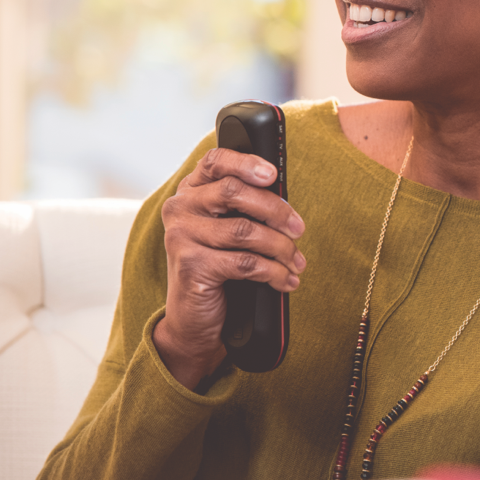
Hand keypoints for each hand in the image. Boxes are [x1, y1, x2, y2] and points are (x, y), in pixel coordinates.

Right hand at [157, 147, 306, 387]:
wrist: (193, 318)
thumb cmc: (218, 267)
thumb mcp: (230, 232)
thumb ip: (247, 208)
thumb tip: (285, 198)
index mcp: (191, 191)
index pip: (215, 161)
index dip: (246, 162)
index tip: (274, 174)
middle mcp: (180, 208)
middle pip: (236, 192)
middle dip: (276, 211)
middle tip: (298, 229)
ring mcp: (181, 236)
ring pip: (246, 231)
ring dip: (281, 248)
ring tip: (296, 262)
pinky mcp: (191, 266)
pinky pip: (245, 262)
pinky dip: (274, 272)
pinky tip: (286, 280)